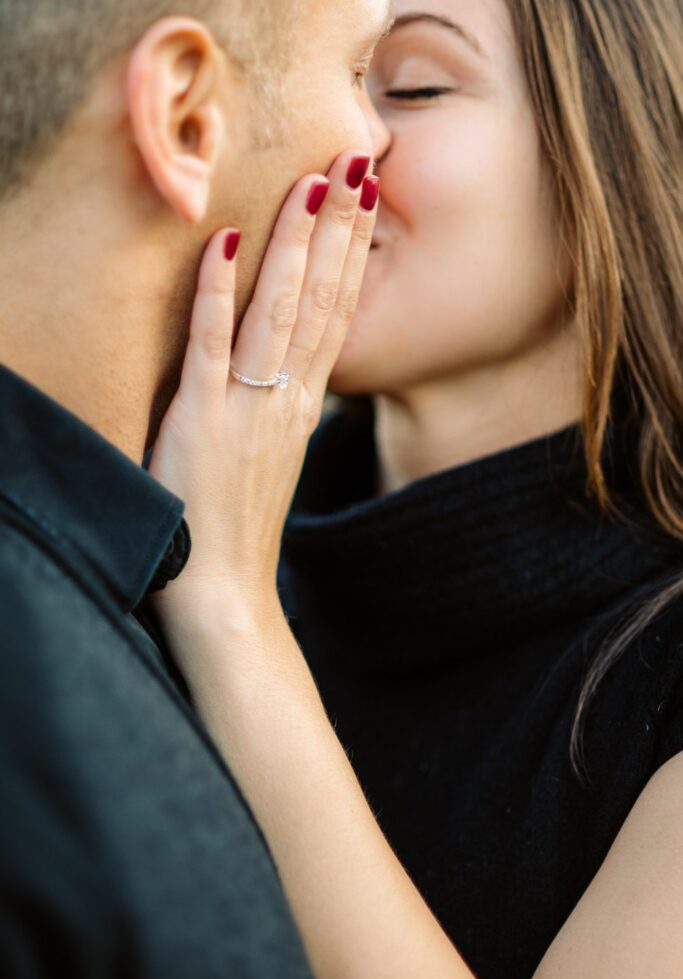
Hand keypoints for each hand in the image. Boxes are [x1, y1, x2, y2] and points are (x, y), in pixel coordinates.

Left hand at [149, 151, 378, 653]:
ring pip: (279, 311)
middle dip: (338, 227)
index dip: (350, 254)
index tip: (363, 201)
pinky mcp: (203, 422)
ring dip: (296, 243)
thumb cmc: (239, 530)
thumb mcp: (270, 459)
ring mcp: (248, 408)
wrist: (226, 596)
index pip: (335, 315)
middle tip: (356, 161)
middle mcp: (287, 400)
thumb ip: (276, 409)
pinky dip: (218, 291)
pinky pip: (212, 345)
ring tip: (313, 180)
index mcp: (303, 407)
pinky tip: (224, 240)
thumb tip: (276, 370)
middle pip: (321, 299)